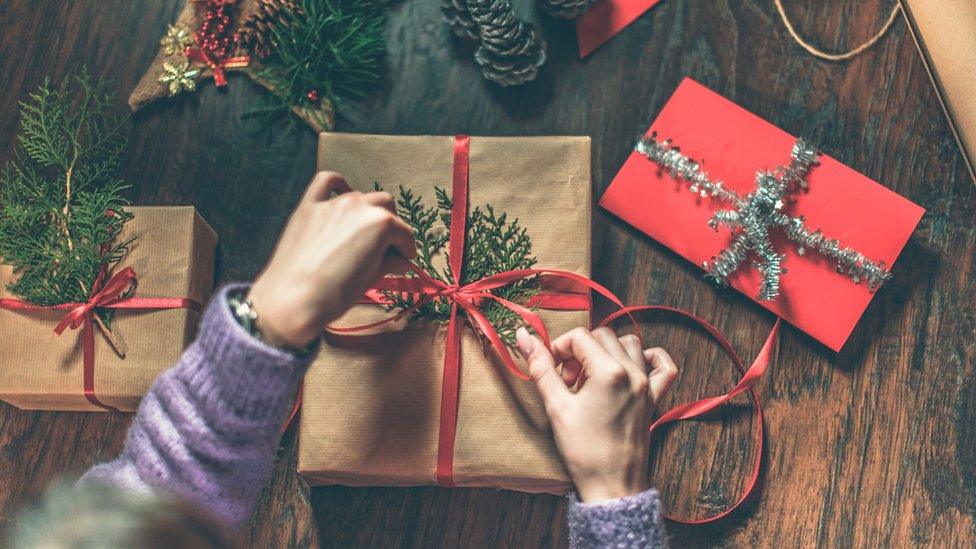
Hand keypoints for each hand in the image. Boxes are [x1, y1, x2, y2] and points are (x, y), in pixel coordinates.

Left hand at [247, 172, 416, 349]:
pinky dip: (337, 185)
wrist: (292, 301)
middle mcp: (359, 206)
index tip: (404, 259)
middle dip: (389, 226)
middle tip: (384, 248)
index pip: (404, 233)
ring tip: (360, 234)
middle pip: (386, 206)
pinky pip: (326, 182)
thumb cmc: (334, 296)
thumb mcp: (370, 280)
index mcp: (381, 224)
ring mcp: (332, 203)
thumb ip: (389, 263)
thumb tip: (400, 260)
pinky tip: (340, 198)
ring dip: (366, 212)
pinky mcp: (309, 206)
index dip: (406, 249)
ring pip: (360, 196)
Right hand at [516, 326, 678, 502]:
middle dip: (580, 351)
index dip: (559, 348)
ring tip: (592, 377)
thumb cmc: (584, 451)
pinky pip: (663, 365)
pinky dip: (648, 359)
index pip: (580, 337)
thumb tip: (524, 337)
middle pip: (602, 336)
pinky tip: (630, 369)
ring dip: (607, 352)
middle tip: (568, 379)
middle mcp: (633, 372)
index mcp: (609, 372)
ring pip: (630, 344)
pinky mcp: (655, 398)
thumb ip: (542, 368)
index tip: (551, 369)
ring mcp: (647, 384)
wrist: (612, 485)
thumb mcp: (557, 407)